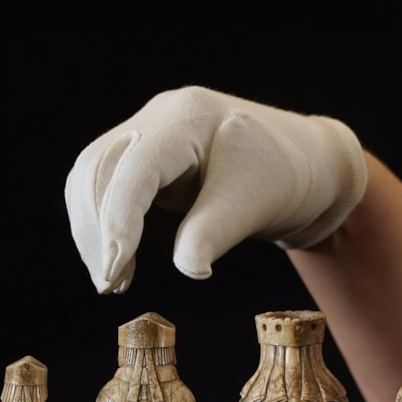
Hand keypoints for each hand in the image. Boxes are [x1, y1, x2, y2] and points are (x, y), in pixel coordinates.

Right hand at [65, 86, 366, 292]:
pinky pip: (111, 186)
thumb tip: (187, 268)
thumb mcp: (255, 204)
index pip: (137, 167)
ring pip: (96, 177)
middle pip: (101, 168)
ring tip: (113, 281)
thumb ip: (215, 232)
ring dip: (94, 230)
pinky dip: (108, 225)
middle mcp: (161, 117)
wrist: (307, 166)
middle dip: (98, 229)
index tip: (116, 267)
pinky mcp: (150, 157)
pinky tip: (120, 263)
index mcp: (188, 117)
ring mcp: (151, 133)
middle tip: (109, 284)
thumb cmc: (286, 178)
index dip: (120, 218)